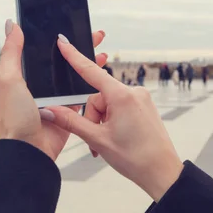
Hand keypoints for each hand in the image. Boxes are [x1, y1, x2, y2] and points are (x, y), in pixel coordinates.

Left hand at [0, 19, 107, 160]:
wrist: (26, 150)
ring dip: (91, 65)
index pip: (46, 51)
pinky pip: (83, 95)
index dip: (60, 38)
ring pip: (77, 76)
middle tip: (97, 35)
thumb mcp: (9, 79)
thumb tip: (12, 24)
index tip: (74, 25)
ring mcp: (56, 99)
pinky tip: (103, 75)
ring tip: (103, 53)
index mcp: (26, 76)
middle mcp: (41, 86)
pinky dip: (93, 85)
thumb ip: (12, 52)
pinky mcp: (69, 111)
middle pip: (65, 61)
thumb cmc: (13, 116)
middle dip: (82, 47)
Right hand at [40, 35, 183, 201]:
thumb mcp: (98, 139)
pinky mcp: (144, 105)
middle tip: (95, 141)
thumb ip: (71, 122)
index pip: (92, 71)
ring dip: (102, 123)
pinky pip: (120, 107)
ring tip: (106, 144)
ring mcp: (141, 98)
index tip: (63, 41)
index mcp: (122, 96)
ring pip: (108, 104)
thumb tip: (50, 110)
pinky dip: (112, 121)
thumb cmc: (134, 157)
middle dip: (92, 118)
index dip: (74, 56)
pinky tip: (116, 138)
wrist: (162, 171)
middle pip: (98, 97)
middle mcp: (133, 92)